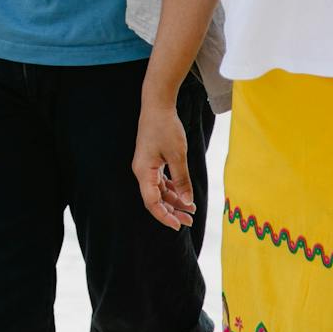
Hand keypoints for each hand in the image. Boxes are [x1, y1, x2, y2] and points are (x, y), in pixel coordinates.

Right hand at [132, 101, 195, 230]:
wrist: (157, 105)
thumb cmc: (165, 128)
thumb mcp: (177, 155)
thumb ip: (182, 180)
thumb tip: (187, 202)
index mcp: (144, 172)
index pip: (151, 202)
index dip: (164, 216)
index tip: (178, 226)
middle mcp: (142, 171)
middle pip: (155, 199)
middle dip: (172, 211)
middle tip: (189, 221)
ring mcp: (146, 167)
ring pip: (159, 191)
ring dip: (173, 200)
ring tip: (190, 209)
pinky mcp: (152, 161)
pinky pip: (160, 181)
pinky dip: (172, 189)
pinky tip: (183, 194)